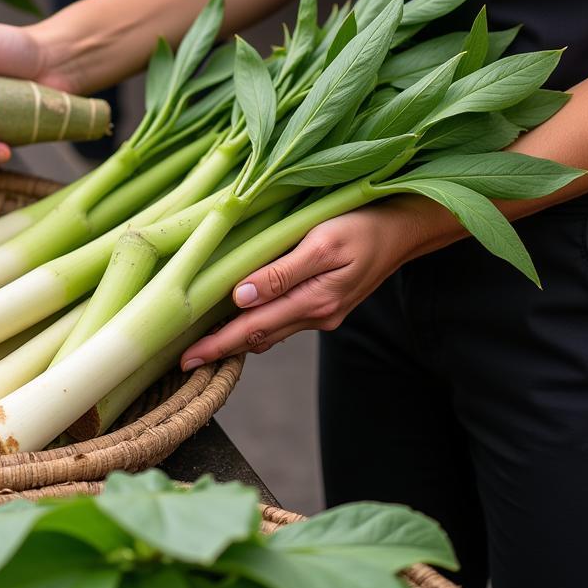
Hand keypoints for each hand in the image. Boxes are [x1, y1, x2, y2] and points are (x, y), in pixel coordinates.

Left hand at [181, 203, 424, 367]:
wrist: (403, 230)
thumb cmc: (361, 227)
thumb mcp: (322, 243)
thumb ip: (281, 272)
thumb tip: (240, 296)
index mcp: (314, 302)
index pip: (253, 329)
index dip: (218, 344)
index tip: (187, 358)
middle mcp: (317, 316)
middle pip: (258, 337)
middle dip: (220, 349)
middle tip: (184, 360)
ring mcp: (322, 313)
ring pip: (271, 331)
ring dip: (238, 339)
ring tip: (204, 344)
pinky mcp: (325, 304)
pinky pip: (284, 320)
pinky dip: (259, 325)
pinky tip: (241, 319)